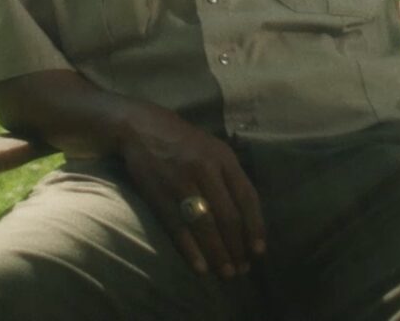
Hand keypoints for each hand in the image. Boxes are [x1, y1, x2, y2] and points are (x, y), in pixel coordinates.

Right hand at [114, 103, 265, 278]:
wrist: (140, 128)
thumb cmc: (183, 142)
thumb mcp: (213, 148)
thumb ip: (230, 176)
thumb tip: (248, 216)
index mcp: (223, 158)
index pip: (247, 197)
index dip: (255, 227)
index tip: (259, 251)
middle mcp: (206, 170)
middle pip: (228, 216)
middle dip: (237, 247)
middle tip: (241, 269)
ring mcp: (181, 184)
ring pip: (206, 226)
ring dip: (218, 254)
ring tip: (226, 273)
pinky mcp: (160, 196)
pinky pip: (179, 229)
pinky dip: (191, 251)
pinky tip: (201, 268)